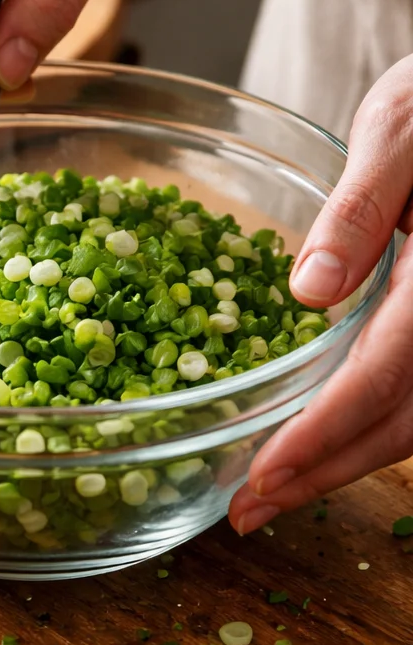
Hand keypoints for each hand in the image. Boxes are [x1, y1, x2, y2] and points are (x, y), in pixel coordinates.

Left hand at [230, 56, 412, 533]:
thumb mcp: (402, 130)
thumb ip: (362, 209)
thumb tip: (308, 292)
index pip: (384, 374)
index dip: (320, 433)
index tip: (260, 477)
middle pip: (403, 421)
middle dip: (323, 474)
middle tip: (246, 514)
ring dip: (343, 464)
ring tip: (270, 496)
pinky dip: (365, 429)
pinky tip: (316, 445)